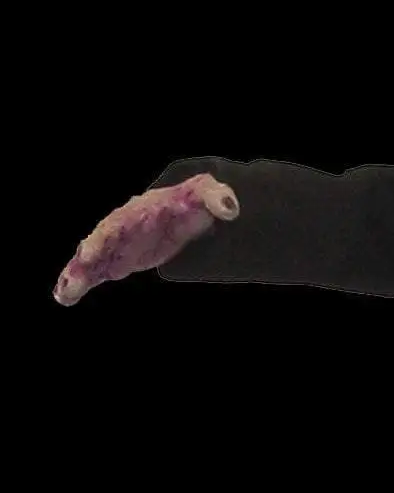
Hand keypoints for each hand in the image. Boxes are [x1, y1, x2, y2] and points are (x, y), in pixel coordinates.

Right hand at [54, 174, 239, 305]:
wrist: (183, 210)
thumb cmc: (192, 202)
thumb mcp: (207, 195)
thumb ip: (217, 198)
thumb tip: (231, 208)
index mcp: (136, 212)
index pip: (117, 225)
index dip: (102, 239)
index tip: (90, 253)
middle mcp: (120, 227)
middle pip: (97, 243)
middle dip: (85, 260)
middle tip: (72, 281)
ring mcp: (116, 245)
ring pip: (91, 261)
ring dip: (76, 276)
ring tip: (63, 295)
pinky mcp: (116, 260)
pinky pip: (94, 272)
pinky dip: (79, 283)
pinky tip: (64, 297)